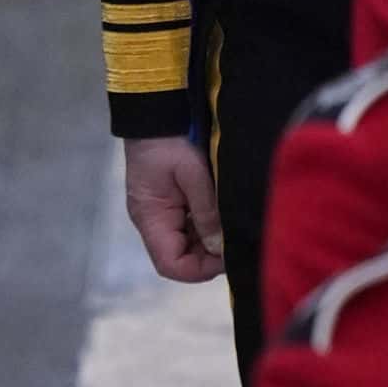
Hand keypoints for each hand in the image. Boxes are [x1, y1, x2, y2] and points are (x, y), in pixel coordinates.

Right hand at [123, 136, 226, 282]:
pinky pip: (187, 229)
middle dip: (209, 257)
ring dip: (209, 243)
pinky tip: (222, 217)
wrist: (155, 117)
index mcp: (151, 219)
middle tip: (237, 241)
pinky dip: (206, 229)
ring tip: (232, 229)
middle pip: (180, 259)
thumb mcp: (193, 174)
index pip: (171, 265)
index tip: (228, 256)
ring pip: (186, 246)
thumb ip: (206, 212)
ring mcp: (160, 215)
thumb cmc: (170, 143)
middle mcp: (152, 223)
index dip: (200, 269)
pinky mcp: (169, 206)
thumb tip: (219, 247)